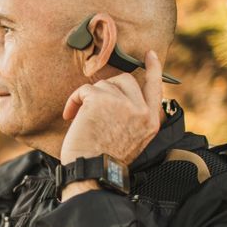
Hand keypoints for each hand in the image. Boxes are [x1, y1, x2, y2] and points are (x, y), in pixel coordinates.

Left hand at [60, 50, 163, 165]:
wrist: (93, 172)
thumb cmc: (105, 161)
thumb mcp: (133, 140)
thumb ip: (134, 118)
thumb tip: (122, 98)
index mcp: (151, 121)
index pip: (155, 88)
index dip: (153, 69)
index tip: (150, 55)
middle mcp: (140, 110)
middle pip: (125, 80)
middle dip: (107, 88)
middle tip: (92, 103)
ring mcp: (122, 103)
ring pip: (103, 85)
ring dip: (88, 99)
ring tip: (80, 119)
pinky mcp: (101, 99)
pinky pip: (85, 89)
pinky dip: (74, 100)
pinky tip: (70, 115)